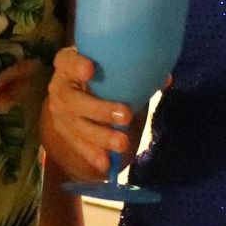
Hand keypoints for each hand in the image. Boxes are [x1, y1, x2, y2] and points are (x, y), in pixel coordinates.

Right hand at [41, 46, 138, 183]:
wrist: (78, 97)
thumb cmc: (99, 77)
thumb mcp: (110, 70)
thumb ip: (133, 73)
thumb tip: (165, 79)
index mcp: (68, 66)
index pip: (66, 60)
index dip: (76, 65)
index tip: (91, 69)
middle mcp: (60, 89)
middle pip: (73, 100)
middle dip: (100, 109)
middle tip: (126, 115)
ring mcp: (61, 114)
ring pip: (79, 127)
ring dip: (102, 137)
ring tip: (123, 143)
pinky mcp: (66, 134)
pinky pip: (80, 146)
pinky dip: (94, 155)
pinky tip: (107, 164)